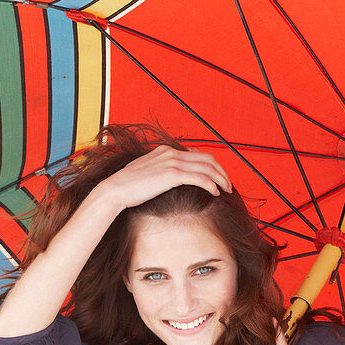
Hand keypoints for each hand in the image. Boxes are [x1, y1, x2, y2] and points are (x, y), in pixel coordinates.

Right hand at [95, 145, 231, 212]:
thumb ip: (160, 172)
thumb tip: (168, 180)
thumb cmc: (128, 186)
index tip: (217, 177)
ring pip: (207, 167)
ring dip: (221, 179)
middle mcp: (171, 153)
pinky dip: (211, 185)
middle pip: (207, 158)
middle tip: (228, 185)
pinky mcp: (172, 175)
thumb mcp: (146, 174)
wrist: (116, 189)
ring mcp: (172, 162)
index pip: (197, 154)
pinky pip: (200, 178)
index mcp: (166, 151)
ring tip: (227, 190)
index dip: (211, 165)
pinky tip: (216, 193)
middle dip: (221, 171)